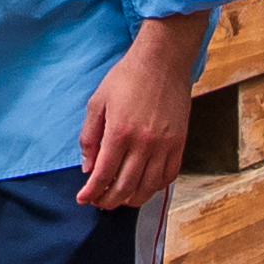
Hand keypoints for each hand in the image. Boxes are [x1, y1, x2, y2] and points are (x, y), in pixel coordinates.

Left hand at [73, 13, 210, 210]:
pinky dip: (155, 187)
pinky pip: (169, 176)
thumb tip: (88, 167)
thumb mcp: (97, 101)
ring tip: (119, 199)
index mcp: (119, 132)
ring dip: (131, 200)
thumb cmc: (127, 77)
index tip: (83, 199)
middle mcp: (143, 143)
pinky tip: (144, 187)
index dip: (91, 192)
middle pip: (125, 187)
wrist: (162, 61)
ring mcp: (164, 145)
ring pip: (148, 187)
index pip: (103, 174)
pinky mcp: (179, 143)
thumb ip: (90, 136)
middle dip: (108, 201)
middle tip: (99, 202)